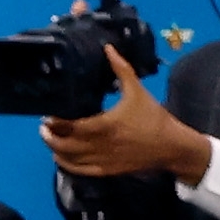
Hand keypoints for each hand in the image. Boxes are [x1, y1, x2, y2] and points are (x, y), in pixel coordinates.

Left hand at [37, 48, 213, 182]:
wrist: (173, 147)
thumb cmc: (154, 119)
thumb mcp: (138, 91)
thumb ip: (121, 69)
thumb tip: (108, 48)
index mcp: (105, 125)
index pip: (68, 125)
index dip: (53, 121)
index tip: (49, 112)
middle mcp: (100, 145)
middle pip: (63, 144)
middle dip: (49, 135)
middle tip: (46, 126)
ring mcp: (103, 159)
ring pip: (68, 159)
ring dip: (55, 149)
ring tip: (51, 138)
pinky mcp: (108, 170)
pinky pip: (80, 170)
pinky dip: (66, 164)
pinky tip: (61, 157)